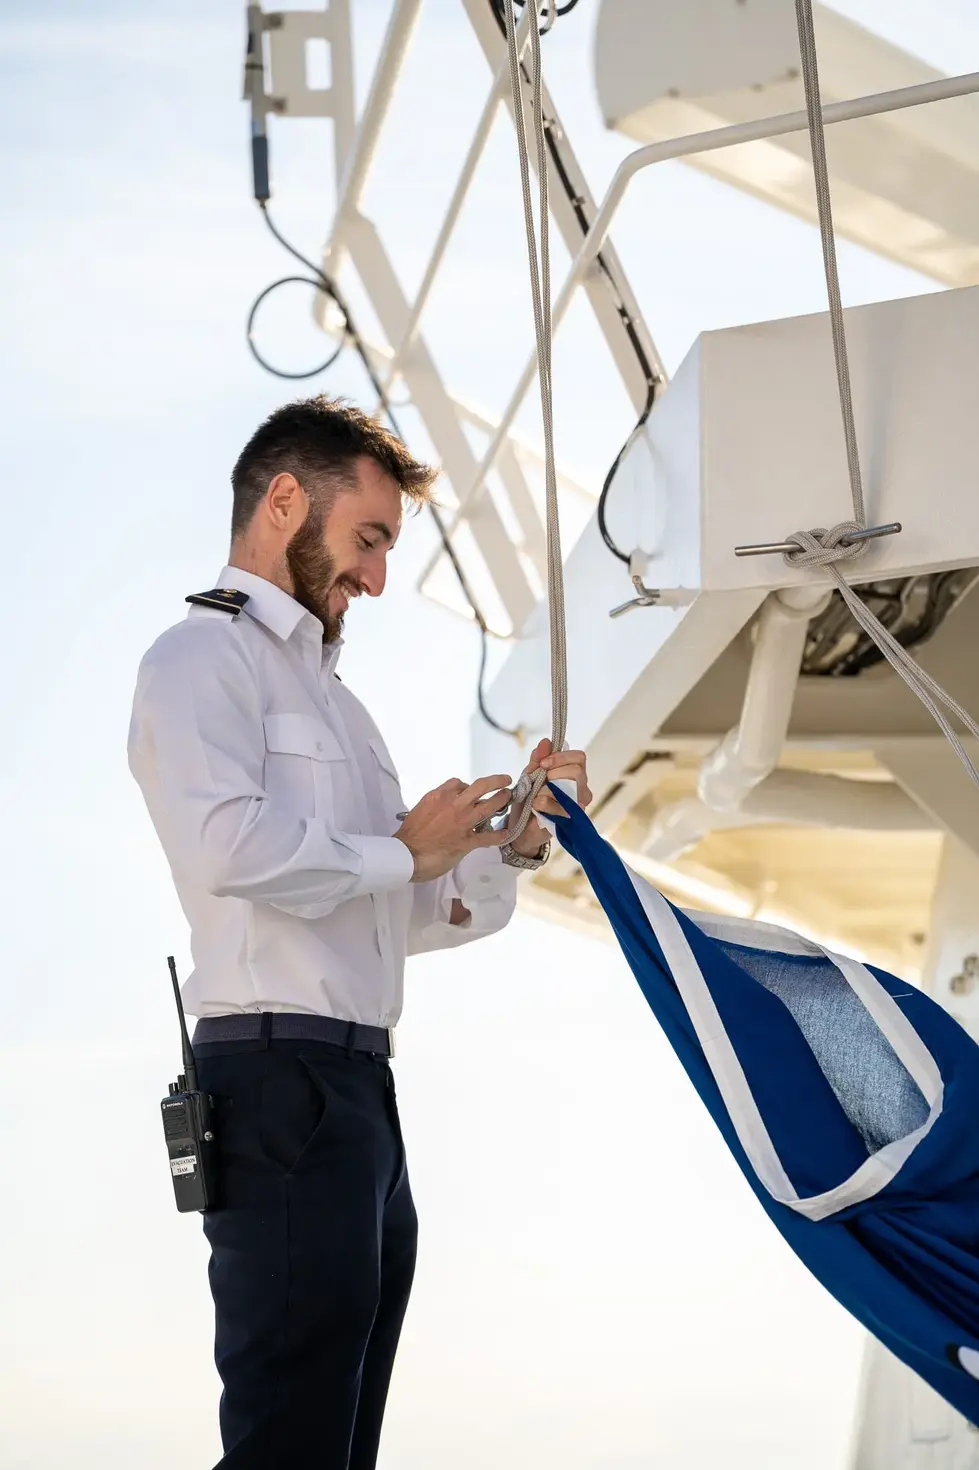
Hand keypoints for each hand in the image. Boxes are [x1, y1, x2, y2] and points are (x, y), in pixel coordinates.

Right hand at [395, 774, 512, 882]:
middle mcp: (454, 804)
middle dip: (496, 781)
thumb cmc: (409, 834)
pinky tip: (506, 834)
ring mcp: (462, 822)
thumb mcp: (421, 809)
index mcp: (439, 796)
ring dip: (501, 800)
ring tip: (508, 797)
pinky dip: (499, 835)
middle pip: (480, 787)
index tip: (471, 791)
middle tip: (505, 780)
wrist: (406, 854)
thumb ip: (435, 806)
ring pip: (488, 807)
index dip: (468, 786)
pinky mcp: (467, 841)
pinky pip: (488, 836)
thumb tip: (444, 808)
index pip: (458, 783)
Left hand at [506, 739, 591, 856]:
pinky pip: (560, 807)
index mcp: (573, 775)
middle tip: (540, 780)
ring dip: (547, 790)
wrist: (519, 828)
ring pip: (569, 789)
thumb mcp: (529, 776)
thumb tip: (546, 741)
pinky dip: (543, 804)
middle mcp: (581, 789)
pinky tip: (536, 808)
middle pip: (577, 771)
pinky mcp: (572, 821)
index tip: (543, 763)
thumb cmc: (527, 800)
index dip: (561, 757)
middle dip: (554, 773)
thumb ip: (537, 759)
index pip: (579, 758)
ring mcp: (579, 806)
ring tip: (536, 796)